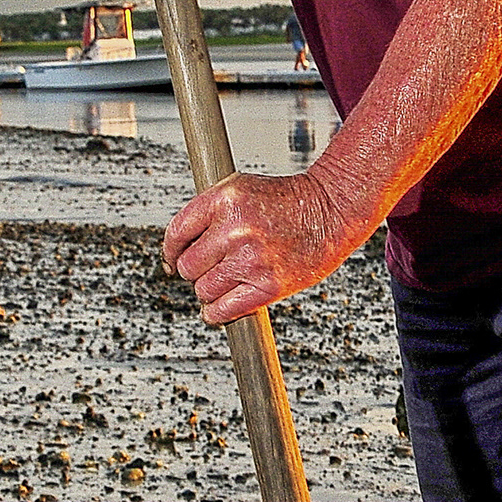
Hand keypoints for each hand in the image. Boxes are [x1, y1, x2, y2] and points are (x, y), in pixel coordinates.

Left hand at [163, 168, 369, 324]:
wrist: (330, 210)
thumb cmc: (286, 201)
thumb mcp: (240, 189)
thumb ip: (206, 214)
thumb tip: (175, 253)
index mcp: (224, 200)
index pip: (176, 234)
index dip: (171, 251)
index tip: (173, 259)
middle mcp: (235, 229)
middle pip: (187, 266)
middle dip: (196, 269)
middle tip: (215, 265)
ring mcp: (251, 259)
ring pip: (203, 290)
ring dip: (209, 290)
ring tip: (228, 279)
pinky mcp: (268, 285)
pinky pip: (223, 309)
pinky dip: (217, 312)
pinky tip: (222, 305)